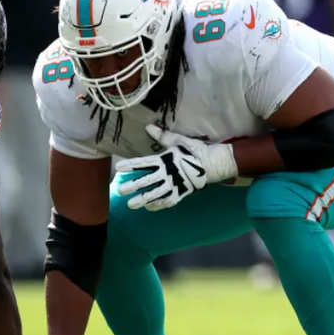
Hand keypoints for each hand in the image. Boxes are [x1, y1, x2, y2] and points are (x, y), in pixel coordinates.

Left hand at [115, 124, 237, 210]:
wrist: (215, 163)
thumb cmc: (196, 150)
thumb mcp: (179, 141)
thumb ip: (163, 136)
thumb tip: (148, 127)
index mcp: (165, 160)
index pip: (143, 163)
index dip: (130, 165)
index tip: (118, 168)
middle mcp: (167, 174)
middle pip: (146, 181)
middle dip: (132, 186)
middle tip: (120, 191)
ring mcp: (174, 185)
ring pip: (155, 195)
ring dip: (142, 200)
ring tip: (130, 205)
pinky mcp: (182, 192)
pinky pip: (168, 201)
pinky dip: (158, 205)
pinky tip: (149, 207)